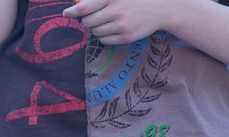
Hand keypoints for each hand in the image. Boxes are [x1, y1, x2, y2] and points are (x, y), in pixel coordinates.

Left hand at [64, 0, 185, 43]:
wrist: (161, 7)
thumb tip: (78, 5)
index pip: (85, 7)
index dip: (73, 11)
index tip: (66, 13)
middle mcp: (116, 11)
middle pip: (87, 22)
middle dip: (89, 20)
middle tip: (97, 16)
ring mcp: (121, 25)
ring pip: (95, 32)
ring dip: (97, 28)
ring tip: (109, 20)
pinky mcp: (126, 37)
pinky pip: (104, 40)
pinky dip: (105, 36)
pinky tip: (115, 28)